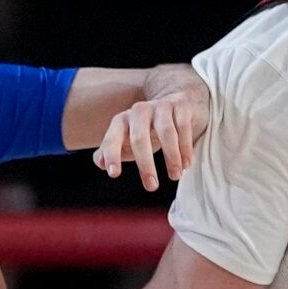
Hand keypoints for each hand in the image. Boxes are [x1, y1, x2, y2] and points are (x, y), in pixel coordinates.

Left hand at [92, 74, 208, 192]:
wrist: (173, 102)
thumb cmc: (144, 129)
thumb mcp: (125, 141)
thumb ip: (108, 152)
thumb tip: (100, 163)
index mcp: (121, 121)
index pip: (112, 139)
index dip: (112, 155)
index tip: (114, 174)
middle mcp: (139, 111)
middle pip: (139, 138)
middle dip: (145, 164)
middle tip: (152, 187)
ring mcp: (160, 107)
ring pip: (166, 132)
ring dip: (171, 157)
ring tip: (175, 176)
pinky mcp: (180, 106)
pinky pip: (183, 127)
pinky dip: (185, 148)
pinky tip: (187, 164)